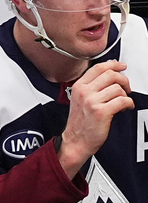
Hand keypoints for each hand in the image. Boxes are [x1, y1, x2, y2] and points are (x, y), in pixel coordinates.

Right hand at [57, 60, 133, 177]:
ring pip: (117, 88)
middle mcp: (84, 91)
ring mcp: (92, 101)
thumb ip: (92, 86)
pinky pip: (122, 101)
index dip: (113, 64)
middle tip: (126, 87)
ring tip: (123, 102)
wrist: (76, 140)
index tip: (121, 66)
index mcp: (79, 86)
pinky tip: (125, 108)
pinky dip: (128, 104)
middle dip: (123, 80)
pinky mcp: (101, 112)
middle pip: (110, 74)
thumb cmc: (80, 122)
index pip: (98, 67)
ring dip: (125, 95)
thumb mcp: (80, 99)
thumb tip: (108, 74)